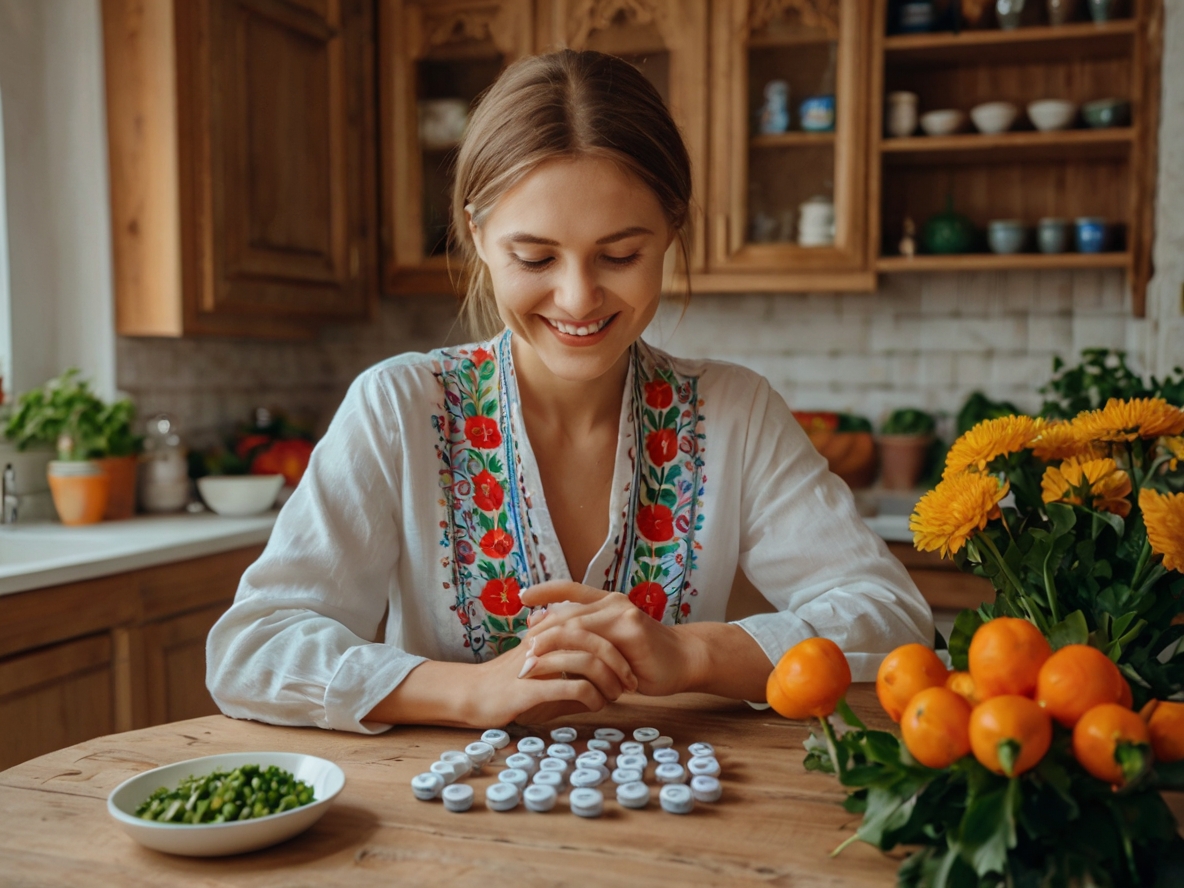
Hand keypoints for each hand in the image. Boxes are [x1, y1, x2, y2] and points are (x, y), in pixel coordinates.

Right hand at [366, 602, 638, 727]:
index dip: (617, 645)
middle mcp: (545, 641)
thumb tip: (605, 689)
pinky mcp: (530, 687)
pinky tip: (596, 705)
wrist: (472, 696)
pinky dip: (591, 696)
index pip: (593, 627)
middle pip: (596, 638)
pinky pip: (571, 687)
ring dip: (609, 680)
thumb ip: (573, 676)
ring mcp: (538, 662)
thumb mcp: (545, 677)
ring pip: (587, 660)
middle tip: (631, 681)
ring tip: (617, 695)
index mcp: (550, 632)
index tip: (630, 666)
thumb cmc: (510, 688)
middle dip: (620, 661)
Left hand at [521, 580, 703, 697]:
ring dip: (549, 644)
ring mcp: (622, 614)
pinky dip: (572, 654)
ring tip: (530, 661)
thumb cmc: (646, 657)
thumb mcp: (613, 644)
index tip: (522, 597)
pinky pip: (594, 642)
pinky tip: (561, 666)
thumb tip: (545, 629)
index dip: (546, 591)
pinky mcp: (630, 630)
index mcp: (608, 601)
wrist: (685, 660)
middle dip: (540, 632)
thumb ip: (587, 636)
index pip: (571, 589)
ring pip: (575, 625)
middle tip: (520, 650)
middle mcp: (613, 602)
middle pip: (566, 612)